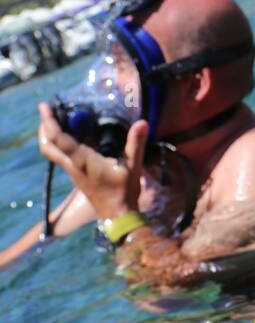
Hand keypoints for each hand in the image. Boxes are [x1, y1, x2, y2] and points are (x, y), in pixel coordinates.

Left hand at [37, 102, 147, 221]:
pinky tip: (70, 136)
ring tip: (55, 119)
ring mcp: (73, 171)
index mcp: (82, 161)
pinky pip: (61, 156)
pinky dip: (59, 143)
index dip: (50, 122)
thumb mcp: (133, 167)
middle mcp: (73, 165)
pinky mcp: (77, 175)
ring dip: (49, 135)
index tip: (44, 106)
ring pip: (52, 152)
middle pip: (48, 146)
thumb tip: (142, 122)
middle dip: (43, 128)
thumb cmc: (124, 193)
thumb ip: (136, 144)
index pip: (60, 139)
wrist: (117, 216)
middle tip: (46, 111)